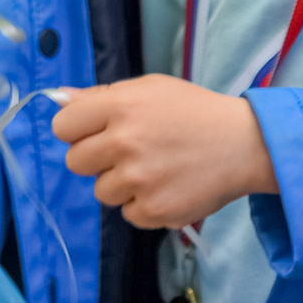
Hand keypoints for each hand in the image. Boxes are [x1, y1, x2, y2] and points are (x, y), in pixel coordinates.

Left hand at [52, 75, 277, 228]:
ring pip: (101, 191)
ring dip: (121, 184)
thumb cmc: (194, 110)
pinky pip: (127, 213)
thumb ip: (102, 95)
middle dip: (97, 158)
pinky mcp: (152, 210)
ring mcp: (137, 180)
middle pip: (75, 162)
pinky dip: (144, 204)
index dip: (78, 129)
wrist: (243, 144)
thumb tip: (58, 98)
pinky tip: (167, 186)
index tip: (97, 131)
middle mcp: (124, 142)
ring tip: (154, 168)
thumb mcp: (151, 89)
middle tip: (129, 151)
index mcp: (121, 106)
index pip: (63, 126)